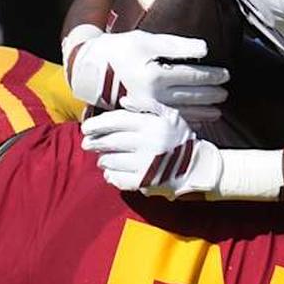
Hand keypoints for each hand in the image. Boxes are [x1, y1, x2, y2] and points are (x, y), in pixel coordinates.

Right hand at [62, 25, 229, 108]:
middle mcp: (152, 96)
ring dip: (201, 112)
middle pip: (190, 96)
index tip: (226, 75)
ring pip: (181, 112)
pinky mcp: (142, 115)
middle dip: (210, 95)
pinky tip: (196, 121)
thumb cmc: (120, 50)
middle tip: (225, 93)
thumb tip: (205, 49)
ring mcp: (147, 109)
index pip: (191, 76)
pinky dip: (185, 120)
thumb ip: (176, 45)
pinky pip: (168, 119)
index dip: (211, 75)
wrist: (90, 70)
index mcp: (154, 76)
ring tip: (217, 112)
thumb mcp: (147, 40)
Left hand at [81, 97, 221, 198]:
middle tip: (87, 144)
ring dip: (103, 160)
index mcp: (151, 124)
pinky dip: (111, 176)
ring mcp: (145, 164)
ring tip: (102, 158)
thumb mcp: (169, 115)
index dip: (97, 124)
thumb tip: (124, 101)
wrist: (197, 166)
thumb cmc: (180, 139)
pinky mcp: (144, 181)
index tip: (85, 128)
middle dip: (94, 142)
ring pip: (112, 160)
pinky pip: (119, 179)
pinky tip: (110, 173)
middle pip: (110, 141)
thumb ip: (147, 105)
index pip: (116, 121)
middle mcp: (147, 143)